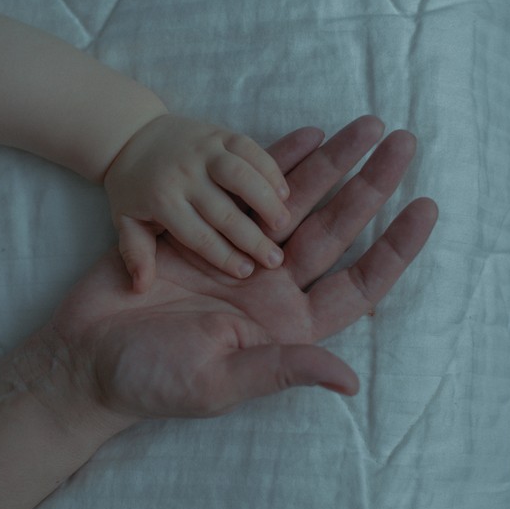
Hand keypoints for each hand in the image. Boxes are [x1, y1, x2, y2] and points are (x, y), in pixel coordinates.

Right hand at [55, 116, 437, 420]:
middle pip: (335, 231)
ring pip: (295, 203)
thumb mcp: (218, 381)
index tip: (424, 208)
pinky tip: (304, 135)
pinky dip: (275, 163)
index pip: (357, 286)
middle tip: (402, 144)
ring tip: (365, 125)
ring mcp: (239, 255)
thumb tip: (350, 382)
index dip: (394, 249)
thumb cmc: (150, 380)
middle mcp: (271, 287)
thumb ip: (282, 369)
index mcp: (285, 326)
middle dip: (370, 187)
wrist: (85, 355)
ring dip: (330, 165)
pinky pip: (246, 190)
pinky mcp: (204, 231)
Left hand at [103, 114, 291, 292]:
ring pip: (241, 176)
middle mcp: (183, 174)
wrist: (132, 135)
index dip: (224, 256)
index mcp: (161, 201)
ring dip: (266, 200)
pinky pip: (250, 149)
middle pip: (224, 212)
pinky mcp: (218, 133)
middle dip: (252, 239)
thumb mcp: (126, 222)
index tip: (246, 272)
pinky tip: (282, 192)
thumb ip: (135, 254)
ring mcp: (202, 150)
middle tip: (274, 261)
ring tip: (283, 224)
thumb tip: (140, 288)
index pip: (198, 236)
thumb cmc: (134, 188)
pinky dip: (269, 169)